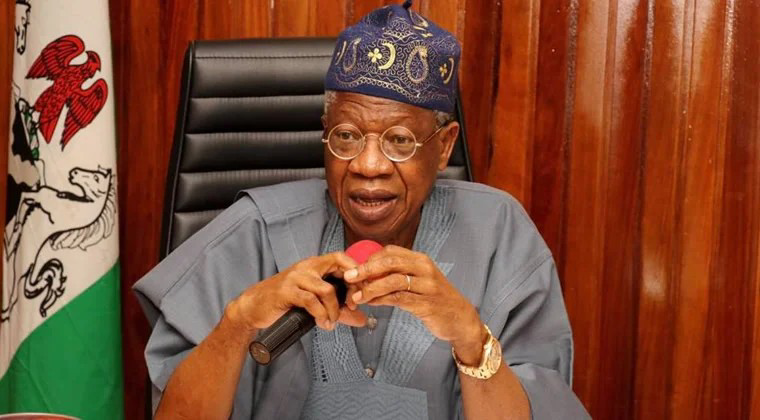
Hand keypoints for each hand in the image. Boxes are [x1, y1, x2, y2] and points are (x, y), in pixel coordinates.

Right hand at [226, 252, 367, 334]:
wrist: (253, 307)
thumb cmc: (285, 303)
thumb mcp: (314, 303)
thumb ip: (339, 310)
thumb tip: (363, 319)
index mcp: (314, 265)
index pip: (341, 257)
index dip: (356, 271)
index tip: (361, 291)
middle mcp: (306, 267)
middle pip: (338, 268)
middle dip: (350, 289)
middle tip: (353, 306)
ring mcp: (296, 278)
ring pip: (327, 290)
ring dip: (334, 310)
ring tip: (331, 322)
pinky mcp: (287, 291)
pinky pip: (311, 301)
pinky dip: (321, 314)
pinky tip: (322, 323)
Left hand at [343, 245, 486, 363]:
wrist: (460, 318)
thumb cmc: (435, 299)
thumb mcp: (419, 281)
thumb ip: (397, 275)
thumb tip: (367, 274)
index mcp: (421, 259)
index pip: (391, 252)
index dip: (370, 259)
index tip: (355, 269)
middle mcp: (425, 269)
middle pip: (390, 262)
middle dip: (366, 269)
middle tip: (349, 277)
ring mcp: (427, 286)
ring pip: (393, 281)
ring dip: (371, 288)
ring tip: (356, 297)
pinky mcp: (426, 304)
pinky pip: (399, 299)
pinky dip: (381, 300)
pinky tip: (371, 304)